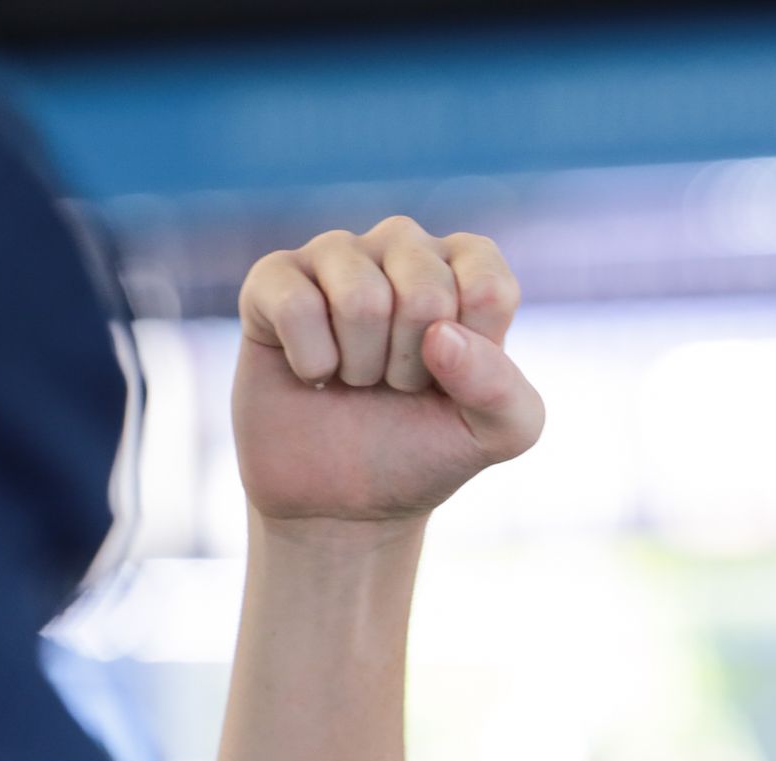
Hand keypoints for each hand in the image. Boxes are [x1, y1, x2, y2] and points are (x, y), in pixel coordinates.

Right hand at [235, 216, 543, 525]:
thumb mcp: (498, 434)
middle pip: (425, 292)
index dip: (473, 357)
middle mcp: (404, 246)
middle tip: (398, 384)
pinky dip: (311, 362)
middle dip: (413, 367)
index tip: (452, 380)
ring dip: (362, 366)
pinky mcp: (273, 279)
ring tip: (357, 378)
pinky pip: (296, 305)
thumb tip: (440, 336)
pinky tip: (311, 372)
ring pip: (361, 298)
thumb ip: (502, 389)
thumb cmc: (426, 449)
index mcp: (467, 267)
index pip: (488, 287)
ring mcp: (336, 255)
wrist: (342, 499)